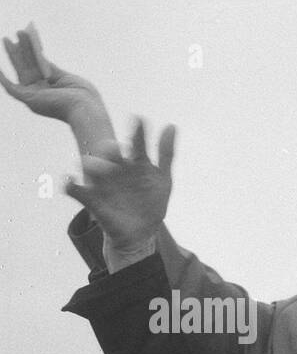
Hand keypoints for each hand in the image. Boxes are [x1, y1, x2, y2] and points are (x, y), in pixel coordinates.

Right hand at [0, 24, 113, 153]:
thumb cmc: (84, 97)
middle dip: (23, 49)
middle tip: (18, 33)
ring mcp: (35, 95)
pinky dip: (2, 78)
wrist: (85, 109)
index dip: (34, 51)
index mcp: (54, 88)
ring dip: (14, 55)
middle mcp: (42, 92)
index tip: (30, 36)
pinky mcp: (29, 99)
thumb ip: (52, 69)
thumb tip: (41, 56)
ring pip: (20, 71)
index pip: (41, 66)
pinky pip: (10, 88)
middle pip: (29, 66)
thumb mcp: (67, 78)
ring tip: (7, 39)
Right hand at [66, 117, 175, 252]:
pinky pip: (75, 190)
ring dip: (92, 165)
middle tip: (117, 147)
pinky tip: (69, 180)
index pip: (137, 144)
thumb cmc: (150, 204)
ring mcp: (103, 183)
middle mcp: (116, 168)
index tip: (139, 119)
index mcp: (135, 162)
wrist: (140, 234)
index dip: (138, 133)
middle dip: (111, 149)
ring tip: (95, 166)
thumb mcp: (162, 179)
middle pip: (110, 153)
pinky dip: (69, 185)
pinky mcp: (91, 200)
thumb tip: (171, 125)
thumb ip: (166, 153)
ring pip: (91, 167)